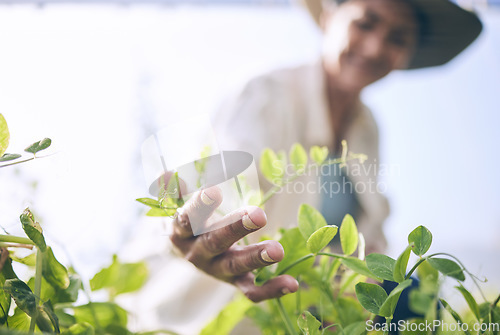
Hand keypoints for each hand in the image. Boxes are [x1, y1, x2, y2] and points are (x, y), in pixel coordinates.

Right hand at [170, 186, 298, 301]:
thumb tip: (164, 174)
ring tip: (277, 250)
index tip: (213, 190)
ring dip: (257, 258)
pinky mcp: (236, 282)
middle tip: (259, 215)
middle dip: (236, 229)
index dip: (199, 206)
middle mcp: (198, 254)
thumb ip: (175, 190)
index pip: (187, 220)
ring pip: (236, 266)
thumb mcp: (182, 205)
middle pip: (214, 243)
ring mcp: (218, 270)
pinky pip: (252, 291)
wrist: (193, 253)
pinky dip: (271, 289)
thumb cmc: (192, 222)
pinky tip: (292, 283)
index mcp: (182, 233)